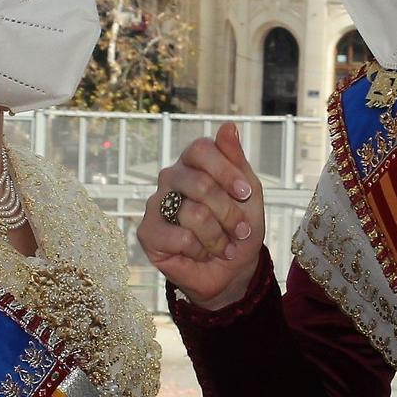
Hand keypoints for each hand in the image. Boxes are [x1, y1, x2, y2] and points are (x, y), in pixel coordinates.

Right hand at [136, 123, 265, 310]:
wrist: (231, 270)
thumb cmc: (239, 229)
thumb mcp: (248, 194)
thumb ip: (236, 160)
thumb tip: (228, 125)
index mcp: (192, 163)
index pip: (200, 149)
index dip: (226, 171)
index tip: (245, 194)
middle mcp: (170, 179)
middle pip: (200, 183)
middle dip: (229, 212)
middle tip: (241, 230)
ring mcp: (156, 204)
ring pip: (193, 213)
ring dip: (218, 237)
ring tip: (223, 246)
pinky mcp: (147, 232)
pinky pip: (181, 237)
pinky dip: (201, 251)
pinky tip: (202, 254)